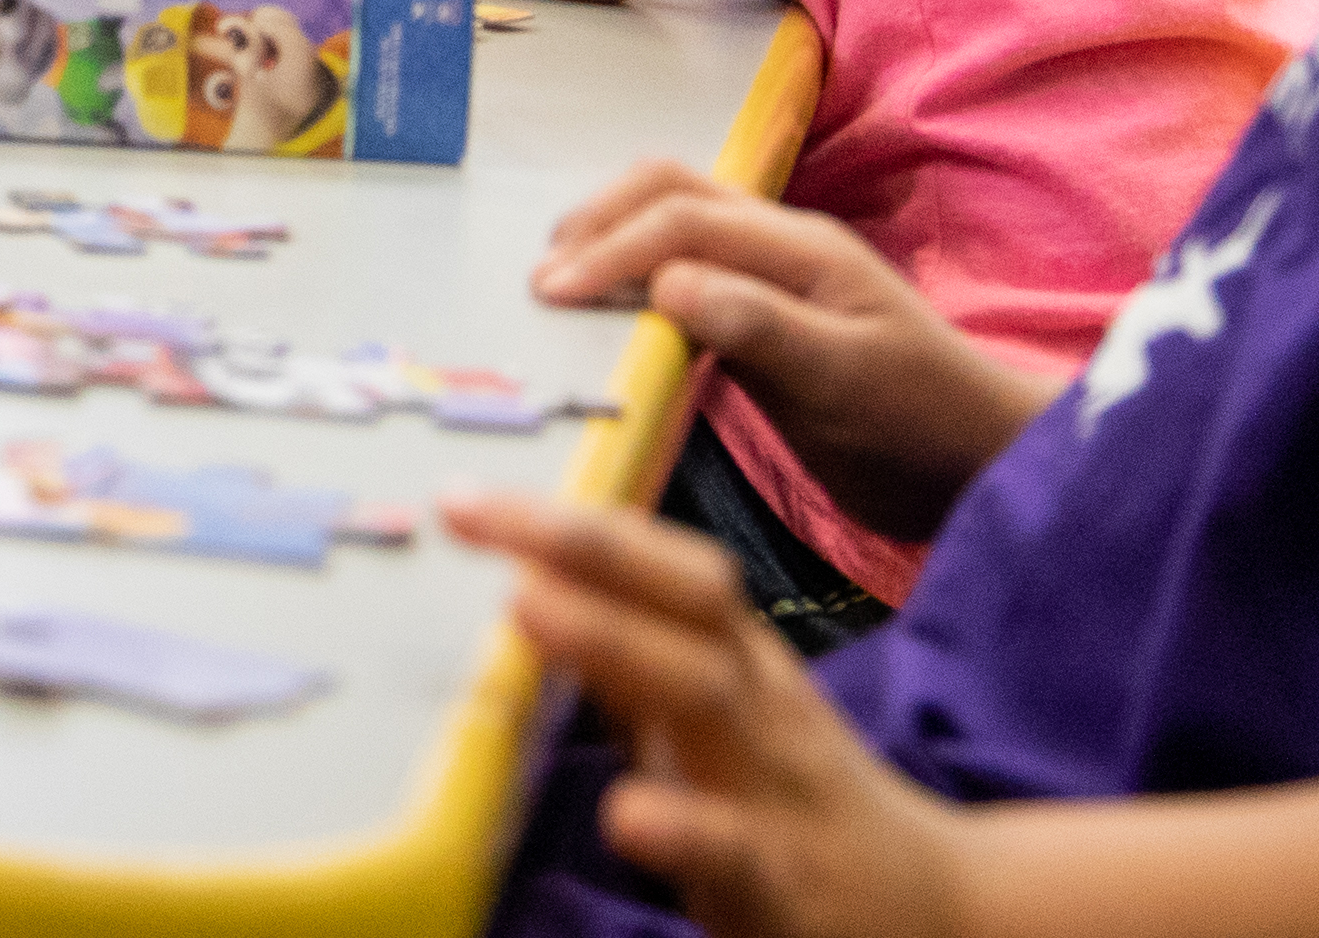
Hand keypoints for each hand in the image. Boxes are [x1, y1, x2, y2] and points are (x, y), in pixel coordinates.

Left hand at [438, 489, 973, 937]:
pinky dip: (682, 829)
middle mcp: (755, 701)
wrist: (928, 907)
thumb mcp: (708, 709)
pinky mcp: (785, 880)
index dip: (571, 523)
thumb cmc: (780, 790)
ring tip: (525, 606)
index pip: (662, 565)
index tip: (463, 496)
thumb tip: (512, 585)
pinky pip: (735, 848)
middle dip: (584, 549)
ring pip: (707, 697)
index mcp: (735, 655)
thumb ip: (621, 653)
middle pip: (685, 603)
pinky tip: (626, 815)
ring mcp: (773, 785)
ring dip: (613, 642)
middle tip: (471, 516)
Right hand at [533, 162, 1053, 546]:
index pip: (683, 218)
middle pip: (669, 189)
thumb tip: (665, 282)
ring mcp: (776, 272)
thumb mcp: (845, 384)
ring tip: (562, 282)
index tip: (553, 294)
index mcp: (804, 250)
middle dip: (598, 222)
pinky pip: (685, 261)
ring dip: (610, 235)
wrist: (984, 467)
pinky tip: (611, 307)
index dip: (611, 248)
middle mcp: (785, 243)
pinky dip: (633, 269)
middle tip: (543, 281)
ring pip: (673, 214)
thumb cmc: (921, 430)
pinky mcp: (767, 310)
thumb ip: (759, 328)